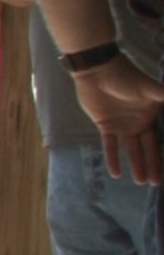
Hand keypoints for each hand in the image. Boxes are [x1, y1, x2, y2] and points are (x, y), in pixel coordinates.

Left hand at [73, 55, 163, 183]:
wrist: (98, 71)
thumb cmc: (126, 77)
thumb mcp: (150, 89)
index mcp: (152, 115)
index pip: (160, 140)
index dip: (163, 155)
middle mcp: (139, 122)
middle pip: (148, 148)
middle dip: (153, 165)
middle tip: (156, 184)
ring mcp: (123, 125)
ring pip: (131, 150)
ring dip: (136, 165)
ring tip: (141, 182)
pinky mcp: (106, 125)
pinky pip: (110, 146)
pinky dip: (113, 159)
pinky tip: (117, 174)